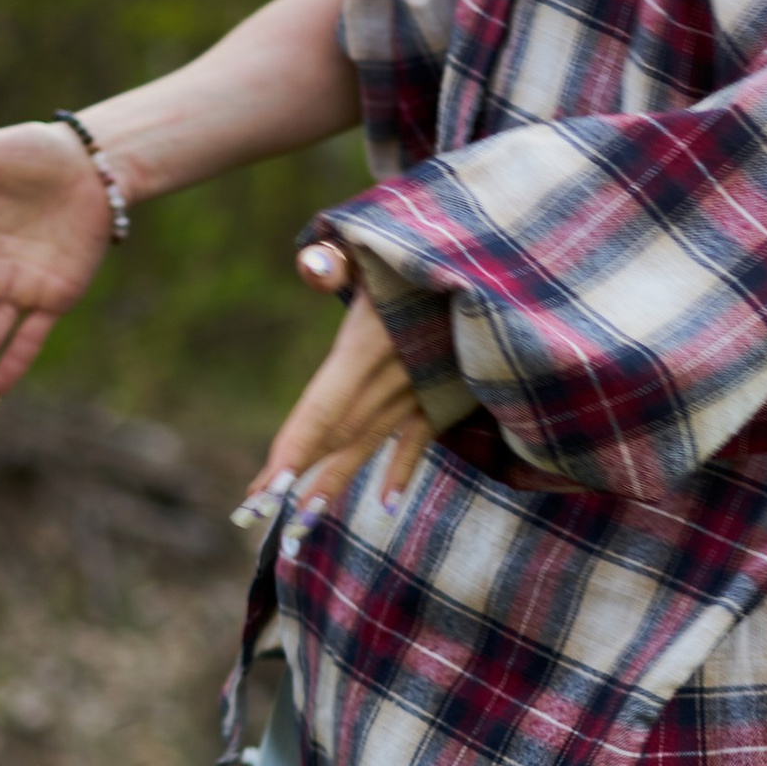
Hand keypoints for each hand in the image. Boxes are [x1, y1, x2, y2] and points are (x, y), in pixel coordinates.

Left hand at [238, 244, 432, 523]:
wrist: (509, 264)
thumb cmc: (433, 243)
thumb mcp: (382, 239)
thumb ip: (340, 254)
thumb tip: (313, 268)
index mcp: (370, 344)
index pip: (321, 409)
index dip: (292, 452)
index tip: (263, 493)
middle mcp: (393, 378)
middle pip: (337, 437)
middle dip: (299, 479)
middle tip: (257, 519)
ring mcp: (422, 391)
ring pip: (368, 443)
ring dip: (334, 483)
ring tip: (301, 526)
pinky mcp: (446, 392)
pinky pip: (416, 438)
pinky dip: (399, 469)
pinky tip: (385, 504)